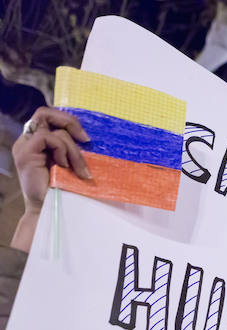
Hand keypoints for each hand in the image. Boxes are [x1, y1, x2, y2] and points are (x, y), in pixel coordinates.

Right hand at [11, 107, 90, 252]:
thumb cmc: (67, 189)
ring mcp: (25, 146)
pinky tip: (65, 167)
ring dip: (72, 148)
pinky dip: (62, 150)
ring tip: (78, 168)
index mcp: (39, 141)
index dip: (69, 120)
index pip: (50, 116)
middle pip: (45, 112)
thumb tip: (91, 135)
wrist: (53, 210)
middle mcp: (29, 140)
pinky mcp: (25, 153)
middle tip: (86, 140)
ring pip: (51, 127)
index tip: (87, 138)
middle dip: (69, 122)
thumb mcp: (73, 163)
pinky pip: (46, 137)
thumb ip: (74, 147)